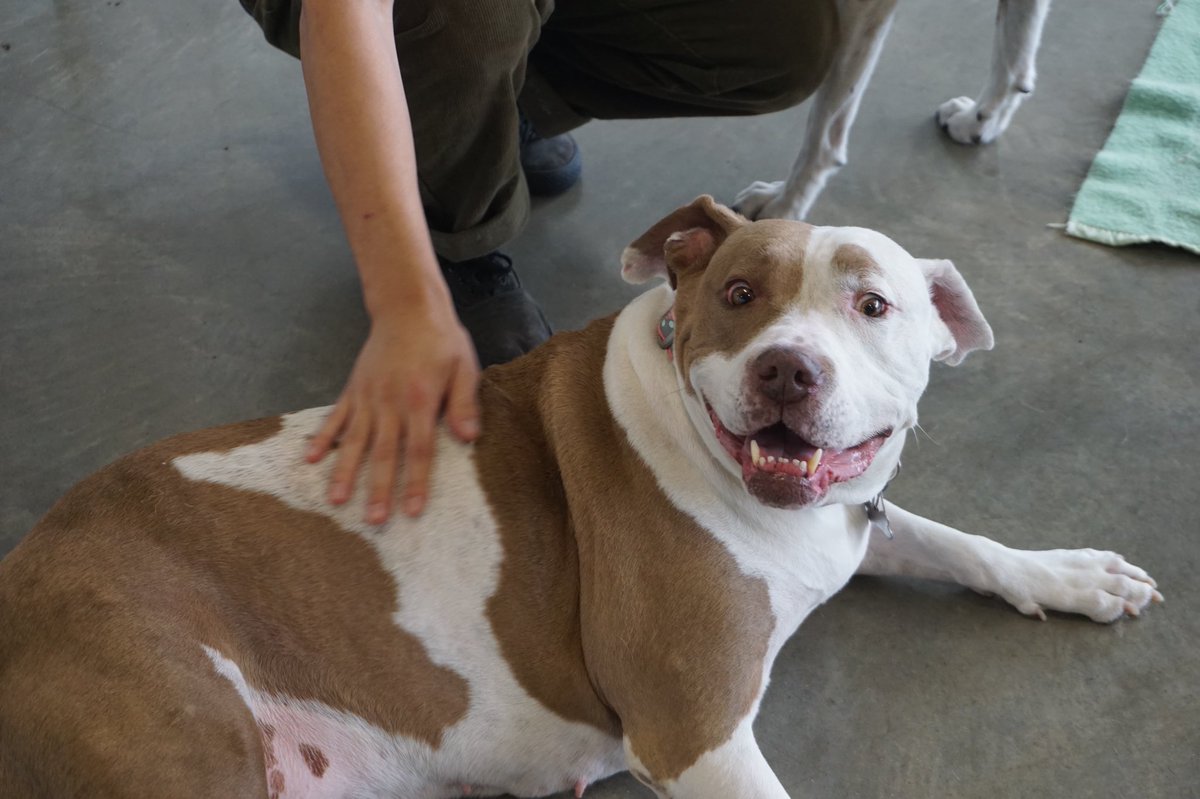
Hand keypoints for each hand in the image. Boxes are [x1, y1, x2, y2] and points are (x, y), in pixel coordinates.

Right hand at [305, 302, 480, 522]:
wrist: (408, 307)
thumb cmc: (442, 340)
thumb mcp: (464, 368)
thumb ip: (464, 403)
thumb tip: (468, 438)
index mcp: (420, 401)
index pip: (419, 450)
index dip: (416, 482)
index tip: (412, 511)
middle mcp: (390, 403)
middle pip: (384, 453)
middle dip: (378, 489)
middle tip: (373, 521)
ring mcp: (368, 397)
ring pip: (355, 441)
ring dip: (345, 472)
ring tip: (336, 501)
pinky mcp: (354, 390)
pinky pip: (336, 418)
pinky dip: (323, 439)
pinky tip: (311, 460)